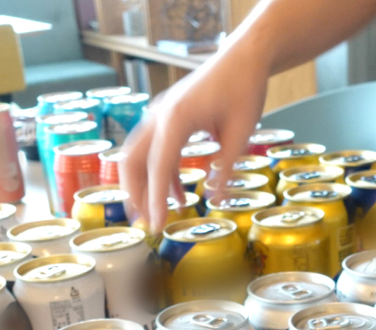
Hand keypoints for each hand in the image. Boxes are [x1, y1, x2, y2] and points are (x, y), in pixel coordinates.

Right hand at [121, 44, 271, 232]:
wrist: (243, 57)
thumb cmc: (244, 88)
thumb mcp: (241, 133)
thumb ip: (225, 168)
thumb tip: (215, 201)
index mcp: (176, 118)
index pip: (158, 166)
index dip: (155, 200)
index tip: (156, 225)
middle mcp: (159, 115)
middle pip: (132, 161)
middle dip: (135, 194)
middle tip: (144, 224)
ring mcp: (159, 115)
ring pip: (137, 156)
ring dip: (144, 186)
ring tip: (156, 214)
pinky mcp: (167, 117)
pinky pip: (154, 149)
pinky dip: (161, 173)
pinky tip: (179, 195)